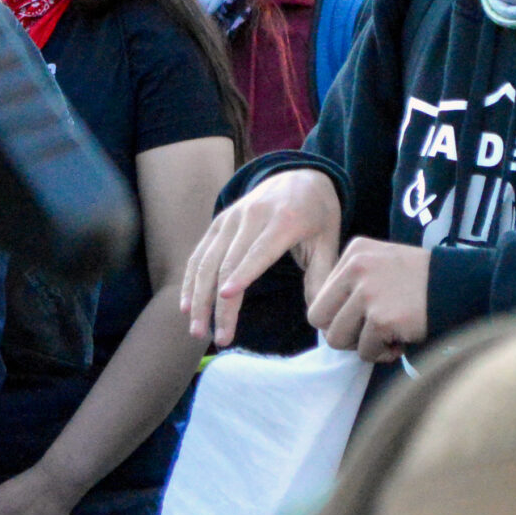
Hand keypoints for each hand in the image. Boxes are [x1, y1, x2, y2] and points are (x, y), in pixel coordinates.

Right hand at [181, 169, 341, 348]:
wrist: (299, 176)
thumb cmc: (317, 215)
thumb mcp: (329, 241)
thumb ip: (323, 277)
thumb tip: (319, 319)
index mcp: (285, 220)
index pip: (259, 251)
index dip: (242, 274)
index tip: (226, 297)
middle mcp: (253, 216)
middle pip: (228, 263)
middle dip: (218, 304)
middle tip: (217, 338)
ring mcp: (231, 218)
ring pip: (207, 261)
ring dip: (198, 298)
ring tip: (197, 330)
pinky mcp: (219, 222)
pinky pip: (199, 253)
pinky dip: (191, 281)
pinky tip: (186, 305)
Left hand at [306, 237, 429, 362]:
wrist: (461, 286)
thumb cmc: (421, 281)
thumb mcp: (381, 264)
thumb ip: (352, 283)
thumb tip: (324, 321)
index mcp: (353, 252)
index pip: (319, 296)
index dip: (338, 315)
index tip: (362, 319)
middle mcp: (355, 268)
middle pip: (319, 318)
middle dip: (342, 333)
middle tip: (368, 333)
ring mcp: (367, 293)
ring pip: (338, 338)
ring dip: (362, 345)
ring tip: (386, 336)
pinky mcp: (381, 318)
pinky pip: (366, 352)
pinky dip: (383, 354)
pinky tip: (401, 341)